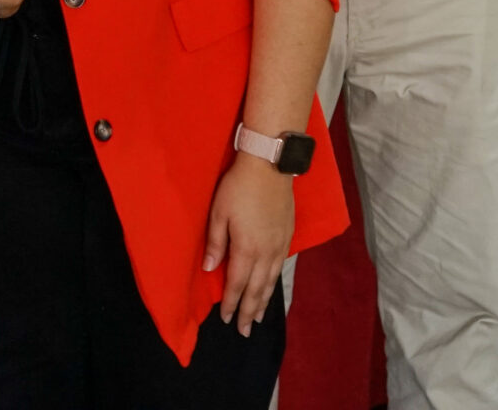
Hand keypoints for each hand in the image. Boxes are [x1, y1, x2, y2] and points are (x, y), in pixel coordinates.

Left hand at [203, 155, 294, 335]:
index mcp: (246, 248)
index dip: (232, 303)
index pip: (238, 284)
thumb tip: (210, 269)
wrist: (270, 166)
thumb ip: (215, 243)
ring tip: (259, 317)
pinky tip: (271, 287)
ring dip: (264, 301)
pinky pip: (280, 267)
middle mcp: (266, 252)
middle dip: (249, 311)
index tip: (226, 320)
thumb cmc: (238, 187)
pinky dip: (274, 283)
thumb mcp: (218, 213)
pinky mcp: (288, 236)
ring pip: (271, 281)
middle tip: (245, 331)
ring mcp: (279, 245)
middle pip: (257, 289)